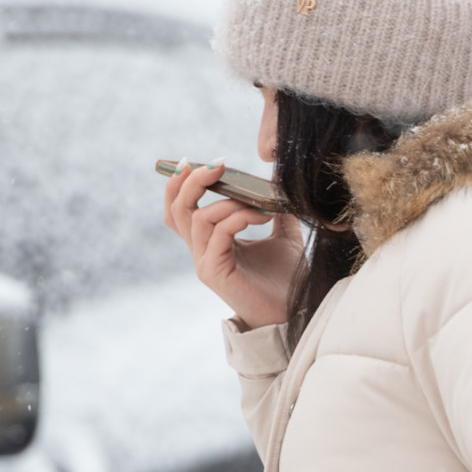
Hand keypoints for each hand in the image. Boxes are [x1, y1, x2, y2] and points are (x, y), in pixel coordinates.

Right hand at [162, 161, 304, 329]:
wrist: (294, 310)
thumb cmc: (285, 277)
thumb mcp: (282, 235)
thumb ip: (275, 209)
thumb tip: (278, 183)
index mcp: (211, 240)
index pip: (180, 208)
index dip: (181, 184)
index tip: (199, 161)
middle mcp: (201, 250)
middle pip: (176, 210)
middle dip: (191, 182)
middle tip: (216, 165)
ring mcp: (204, 262)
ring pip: (199, 218)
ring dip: (230, 202)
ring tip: (261, 204)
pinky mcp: (214, 272)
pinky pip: (218, 234)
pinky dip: (239, 217)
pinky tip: (262, 217)